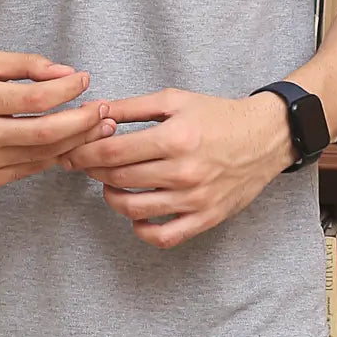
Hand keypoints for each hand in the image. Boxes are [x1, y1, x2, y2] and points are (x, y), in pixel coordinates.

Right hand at [0, 49, 114, 187]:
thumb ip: (27, 64)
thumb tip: (66, 72)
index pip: (36, 98)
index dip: (68, 89)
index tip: (85, 79)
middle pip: (46, 132)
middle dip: (83, 122)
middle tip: (104, 110)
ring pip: (43, 155)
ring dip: (76, 141)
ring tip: (98, 127)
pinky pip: (31, 168)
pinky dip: (55, 155)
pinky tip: (71, 142)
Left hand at [59, 88, 294, 247]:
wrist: (265, 137)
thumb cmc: (218, 115)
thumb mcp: (175, 99)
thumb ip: (132, 107)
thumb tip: (95, 112)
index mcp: (175, 138)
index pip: (113, 153)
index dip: (84, 153)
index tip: (72, 152)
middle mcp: (184, 172)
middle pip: (118, 180)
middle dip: (92, 172)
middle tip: (83, 165)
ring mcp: (195, 200)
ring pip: (134, 210)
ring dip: (111, 198)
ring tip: (109, 185)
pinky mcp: (206, 218)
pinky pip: (164, 237)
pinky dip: (142, 229)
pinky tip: (136, 213)